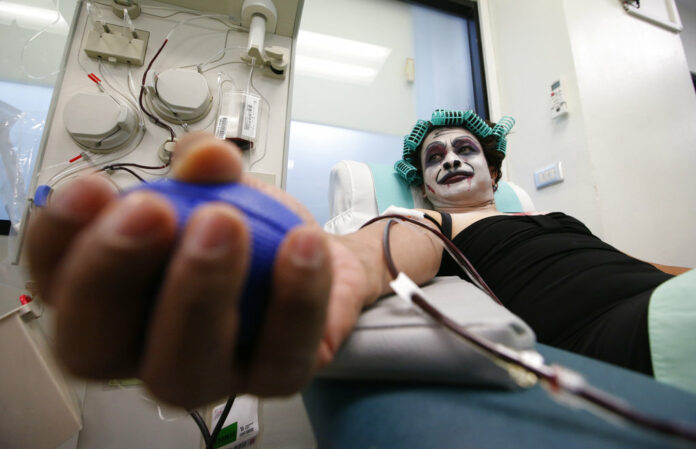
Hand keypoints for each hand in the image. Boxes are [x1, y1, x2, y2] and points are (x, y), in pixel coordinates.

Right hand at [26, 133, 372, 407]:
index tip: (94, 187)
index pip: (56, 283)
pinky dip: (296, 296)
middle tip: (153, 209)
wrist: (311, 254)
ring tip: (226, 221)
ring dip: (199, 291)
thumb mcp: (220, 184)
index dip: (59, 239)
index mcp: (109, 298)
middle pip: (93, 346)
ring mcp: (206, 375)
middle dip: (114, 272)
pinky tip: (305, 244)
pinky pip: (280, 356)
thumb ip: (205, 166)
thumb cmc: (247, 227)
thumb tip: (205, 158)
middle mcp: (142, 349)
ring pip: (181, 371)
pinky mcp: (273, 380)